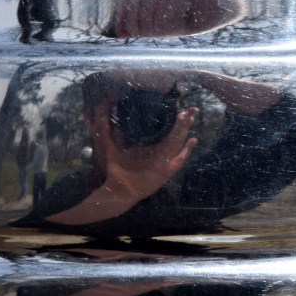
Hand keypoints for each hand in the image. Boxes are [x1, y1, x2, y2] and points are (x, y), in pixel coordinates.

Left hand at [47, 104, 197, 225]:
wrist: (119, 190)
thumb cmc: (116, 171)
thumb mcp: (112, 147)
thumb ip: (107, 130)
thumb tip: (103, 112)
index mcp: (148, 147)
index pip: (163, 129)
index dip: (171, 118)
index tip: (176, 105)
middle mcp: (158, 154)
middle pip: (174, 133)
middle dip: (184, 121)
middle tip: (192, 108)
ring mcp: (163, 162)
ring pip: (178, 142)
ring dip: (185, 130)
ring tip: (191, 117)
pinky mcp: (166, 172)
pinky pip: (179, 160)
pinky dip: (186, 151)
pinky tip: (193, 140)